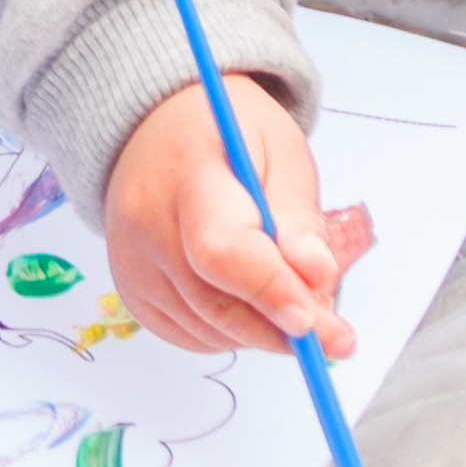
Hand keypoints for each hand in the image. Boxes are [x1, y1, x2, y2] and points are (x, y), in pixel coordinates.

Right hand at [103, 77, 373, 358]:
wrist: (160, 130)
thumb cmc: (229, 138)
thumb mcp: (281, 149)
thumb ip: (298, 214)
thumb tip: (317, 277)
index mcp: (187, 172)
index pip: (221, 249)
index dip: (269, 290)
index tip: (315, 320)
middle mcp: (145, 223)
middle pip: (215, 302)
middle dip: (282, 327)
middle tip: (334, 336)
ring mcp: (131, 262)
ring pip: (209, 329)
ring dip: (261, 332)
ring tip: (293, 301)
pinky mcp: (131, 291)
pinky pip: (192, 336)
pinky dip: (232, 333)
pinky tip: (252, 303)